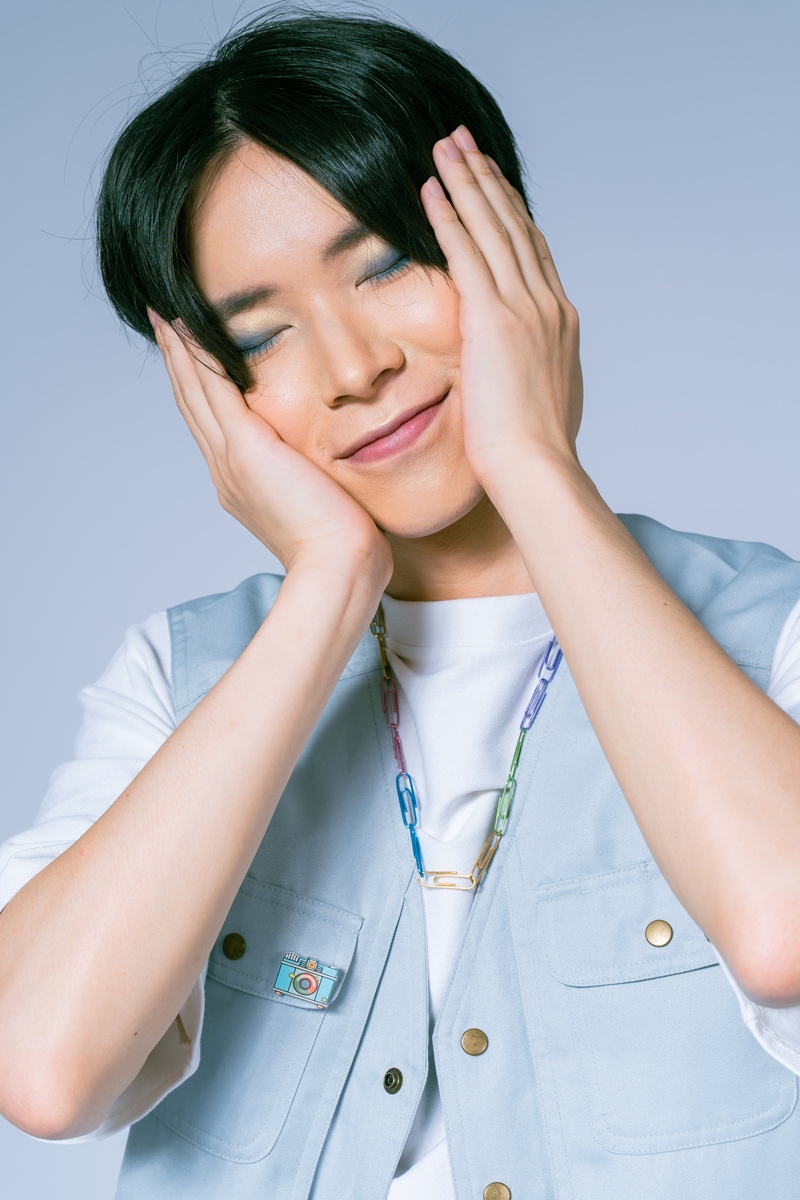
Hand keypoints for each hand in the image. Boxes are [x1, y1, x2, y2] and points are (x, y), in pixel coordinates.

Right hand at [149, 314, 391, 582]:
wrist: (338, 566)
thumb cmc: (345, 547)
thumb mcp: (324, 504)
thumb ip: (317, 480)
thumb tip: (335, 472)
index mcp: (241, 482)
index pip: (214, 424)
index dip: (198, 387)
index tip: (190, 354)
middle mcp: (226, 470)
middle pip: (192, 403)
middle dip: (179, 361)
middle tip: (163, 320)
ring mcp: (230, 458)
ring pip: (195, 391)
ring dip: (180, 349)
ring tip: (166, 312)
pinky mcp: (245, 447)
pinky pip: (213, 388)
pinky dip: (198, 355)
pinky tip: (189, 324)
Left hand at [420, 126, 582, 482]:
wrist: (538, 470)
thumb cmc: (534, 455)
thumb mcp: (544, 403)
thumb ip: (533, 374)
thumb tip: (526, 374)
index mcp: (559, 322)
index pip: (532, 252)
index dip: (511, 213)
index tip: (492, 185)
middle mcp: (547, 304)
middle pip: (515, 225)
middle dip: (489, 180)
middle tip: (465, 143)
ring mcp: (524, 307)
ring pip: (492, 227)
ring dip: (467, 181)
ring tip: (444, 146)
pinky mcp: (494, 319)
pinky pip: (466, 252)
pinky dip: (447, 216)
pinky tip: (428, 189)